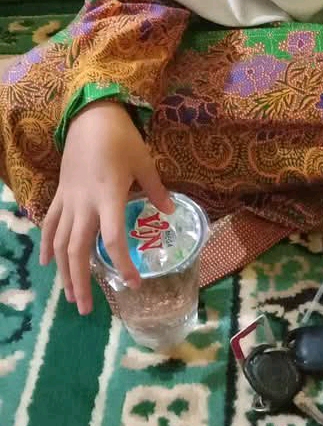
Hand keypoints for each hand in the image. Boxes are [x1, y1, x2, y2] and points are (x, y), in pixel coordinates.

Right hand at [40, 100, 174, 314]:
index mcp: (109, 196)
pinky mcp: (61, 194)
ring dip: (64, 271)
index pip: (113, 239)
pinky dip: (47, 244)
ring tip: (70, 296)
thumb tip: (172, 211)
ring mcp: (69, 200)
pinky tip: (48, 264)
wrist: (91, 116)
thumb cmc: (122, 139)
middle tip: (87, 309)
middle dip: (81, 281)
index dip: (122, 264)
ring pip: (60, 242)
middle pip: (78, 249)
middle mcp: (84, 203)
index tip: (134, 283)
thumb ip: (156, 190)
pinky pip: (50, 223)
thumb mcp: (145, 163)